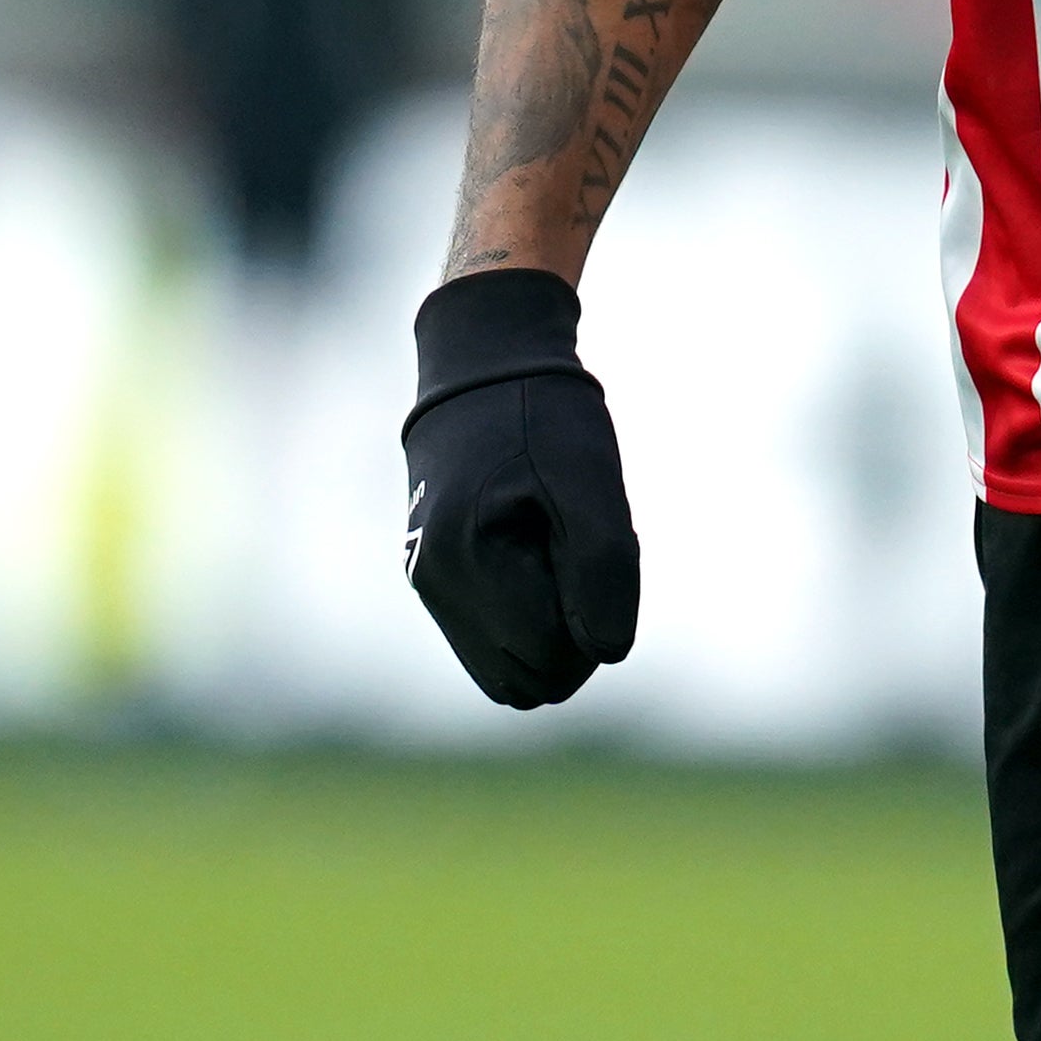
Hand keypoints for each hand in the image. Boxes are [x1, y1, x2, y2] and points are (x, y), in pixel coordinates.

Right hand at [402, 270, 639, 707]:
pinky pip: (488, 639)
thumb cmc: (545, 415)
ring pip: (505, 669)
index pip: (550, 657)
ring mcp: (431, 584)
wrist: (484, 361)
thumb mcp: (592, 482)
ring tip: (565, 553)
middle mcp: (437, 585)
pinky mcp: (436, 575)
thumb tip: (609, 652)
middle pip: (527, 679)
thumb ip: (604, 570)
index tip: (601, 551)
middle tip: (587, 553)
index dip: (594, 624)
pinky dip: (526, 618)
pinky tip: (543, 554)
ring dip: (550, 634)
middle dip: (573, 637)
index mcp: (468, 562)